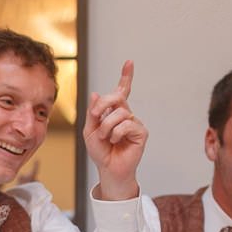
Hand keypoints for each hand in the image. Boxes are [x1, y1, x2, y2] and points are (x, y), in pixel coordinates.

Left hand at [84, 60, 145, 200]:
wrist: (108, 169)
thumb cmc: (100, 151)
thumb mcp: (89, 130)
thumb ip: (92, 113)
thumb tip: (96, 93)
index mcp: (114, 112)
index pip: (122, 91)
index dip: (126, 76)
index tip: (129, 62)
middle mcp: (126, 114)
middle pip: (117, 97)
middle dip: (103, 105)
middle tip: (95, 117)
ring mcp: (134, 122)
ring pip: (120, 113)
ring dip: (106, 126)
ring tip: (105, 138)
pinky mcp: (141, 132)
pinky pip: (127, 124)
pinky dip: (116, 133)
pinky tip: (114, 141)